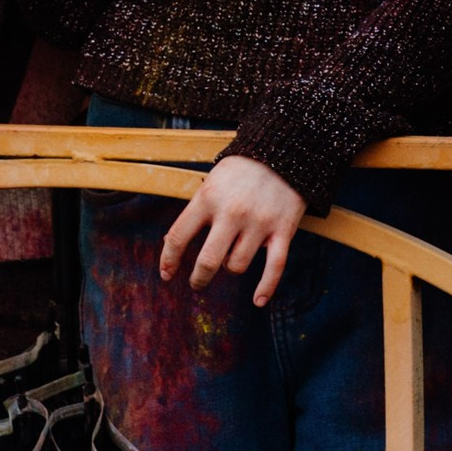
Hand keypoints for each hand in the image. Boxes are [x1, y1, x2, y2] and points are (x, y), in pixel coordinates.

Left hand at [159, 155, 307, 305]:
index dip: (168, 260)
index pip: (179, 236)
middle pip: (208, 260)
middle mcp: (231, 212)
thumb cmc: (241, 169)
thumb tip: (171, 243)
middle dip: (198, 278)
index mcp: (208, 197)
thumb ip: (196, 211)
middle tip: (196, 283)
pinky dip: (266, 287)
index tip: (166, 274)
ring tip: (233, 255)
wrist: (284, 149)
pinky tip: (258, 301)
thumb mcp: (211, 182)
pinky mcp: (283, 230)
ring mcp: (258, 223)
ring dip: (231, 267)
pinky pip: (274, 267)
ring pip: (237, 265)